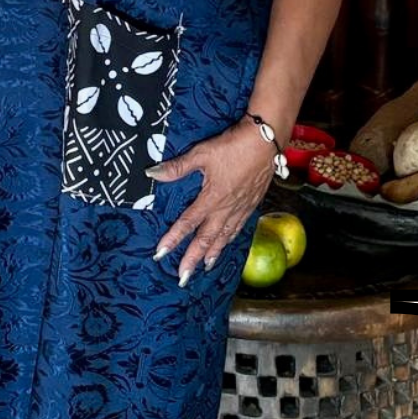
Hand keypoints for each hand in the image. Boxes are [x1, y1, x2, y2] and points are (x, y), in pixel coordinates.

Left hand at [147, 119, 275, 284]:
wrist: (265, 141)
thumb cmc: (233, 146)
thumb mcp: (202, 153)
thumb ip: (178, 167)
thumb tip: (152, 173)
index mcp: (212, 198)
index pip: (188, 223)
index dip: (173, 239)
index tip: (160, 254)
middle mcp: (226, 208)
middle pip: (207, 238)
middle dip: (193, 258)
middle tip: (183, 277)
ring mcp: (241, 207)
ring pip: (224, 236)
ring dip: (213, 253)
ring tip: (205, 267)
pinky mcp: (252, 203)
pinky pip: (239, 227)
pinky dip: (230, 239)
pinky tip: (227, 242)